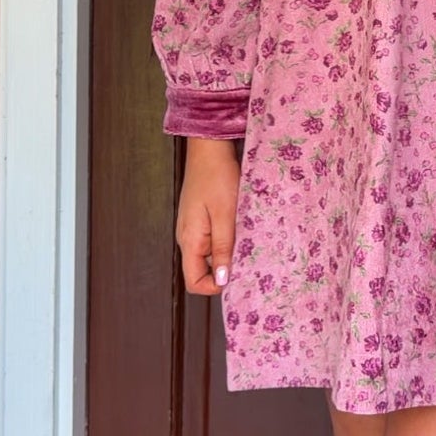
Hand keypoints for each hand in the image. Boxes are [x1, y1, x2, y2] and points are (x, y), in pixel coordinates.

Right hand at [177, 137, 239, 294]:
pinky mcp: (201, 219)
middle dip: (225, 269)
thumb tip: (222, 280)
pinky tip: (240, 226)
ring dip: (228, 252)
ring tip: (246, 238)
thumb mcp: (224, 214)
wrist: (209, 148)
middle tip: (247, 256)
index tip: (237, 277)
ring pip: (210, 254)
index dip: (214, 286)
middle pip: (203, 270)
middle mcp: (187, 238)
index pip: (194, 282)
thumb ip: (223, 248)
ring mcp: (193, 228)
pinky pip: (213, 239)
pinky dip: (227, 238)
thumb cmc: (216, 177)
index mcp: (190, 240)